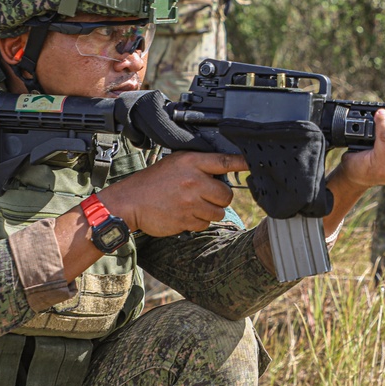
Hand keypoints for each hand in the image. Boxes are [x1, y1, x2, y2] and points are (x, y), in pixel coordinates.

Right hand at [104, 151, 244, 236]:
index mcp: (191, 162)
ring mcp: (190, 202)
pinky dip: (198, 222)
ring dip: (210, 211)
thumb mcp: (175, 163)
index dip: (242, 163)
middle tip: (206, 195)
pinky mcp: (186, 220)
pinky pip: (205, 224)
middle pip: (226, 194)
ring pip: (218, 212)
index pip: (224, 161)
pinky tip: (185, 214)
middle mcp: (193, 181)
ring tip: (193, 204)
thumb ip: (198, 165)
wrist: (130, 202)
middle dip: (220, 197)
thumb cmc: (153, 182)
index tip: (253, 164)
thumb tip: (223, 173)